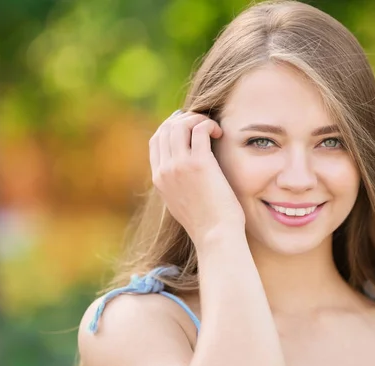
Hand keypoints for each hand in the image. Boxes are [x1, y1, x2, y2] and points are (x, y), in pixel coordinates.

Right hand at [149, 111, 245, 245]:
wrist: (215, 236)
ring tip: (212, 128)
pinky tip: (219, 133)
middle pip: (166, 128)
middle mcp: (165, 170)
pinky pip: (199, 129)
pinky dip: (209, 125)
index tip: (187, 124)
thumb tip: (183, 169)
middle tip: (203, 123)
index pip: (156, 140)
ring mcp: (179, 166)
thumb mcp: (181, 203)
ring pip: (180, 124)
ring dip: (197, 119)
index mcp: (159, 179)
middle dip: (185, 119)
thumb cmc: (206, 223)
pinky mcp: (199, 163)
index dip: (171, 127)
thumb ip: (176, 184)